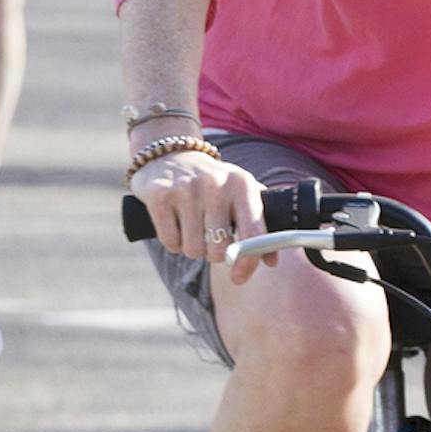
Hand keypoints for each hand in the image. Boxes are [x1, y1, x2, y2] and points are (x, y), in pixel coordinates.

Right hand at [129, 146, 266, 263]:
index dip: (248, 263)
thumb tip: (270, 261)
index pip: (253, 235)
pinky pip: (170, 241)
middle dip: (212, 254)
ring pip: (193, 250)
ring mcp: (186, 188)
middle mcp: (216, 183)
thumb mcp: (240, 194)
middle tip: (208, 240)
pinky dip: (172, 242)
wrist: (170, 154)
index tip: (239, 277)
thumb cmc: (212, 184)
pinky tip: (175, 224)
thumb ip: (259, 224)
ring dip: (191, 248)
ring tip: (191, 229)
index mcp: (242, 184)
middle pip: (218, 250)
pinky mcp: (160, 195)